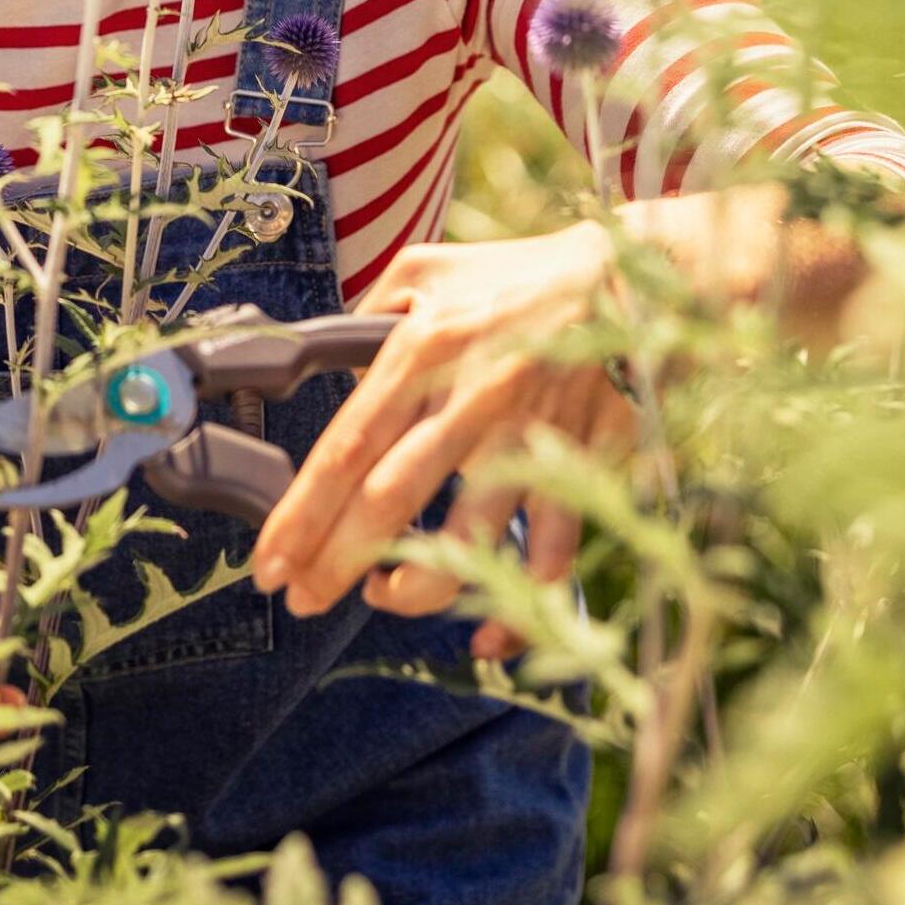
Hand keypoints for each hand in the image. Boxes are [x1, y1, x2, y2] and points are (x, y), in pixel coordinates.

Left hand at [249, 228, 636, 657]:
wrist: (635, 281)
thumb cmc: (519, 277)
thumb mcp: (425, 270)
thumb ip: (368, 316)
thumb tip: (330, 367)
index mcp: (423, 351)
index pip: (345, 449)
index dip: (300, 515)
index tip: (269, 561)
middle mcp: (471, 400)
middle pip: (388, 503)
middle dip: (336, 564)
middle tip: (300, 600)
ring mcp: (530, 440)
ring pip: (468, 543)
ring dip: (417, 588)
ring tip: (383, 597)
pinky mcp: (582, 467)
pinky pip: (550, 554)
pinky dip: (520, 606)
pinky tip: (488, 633)